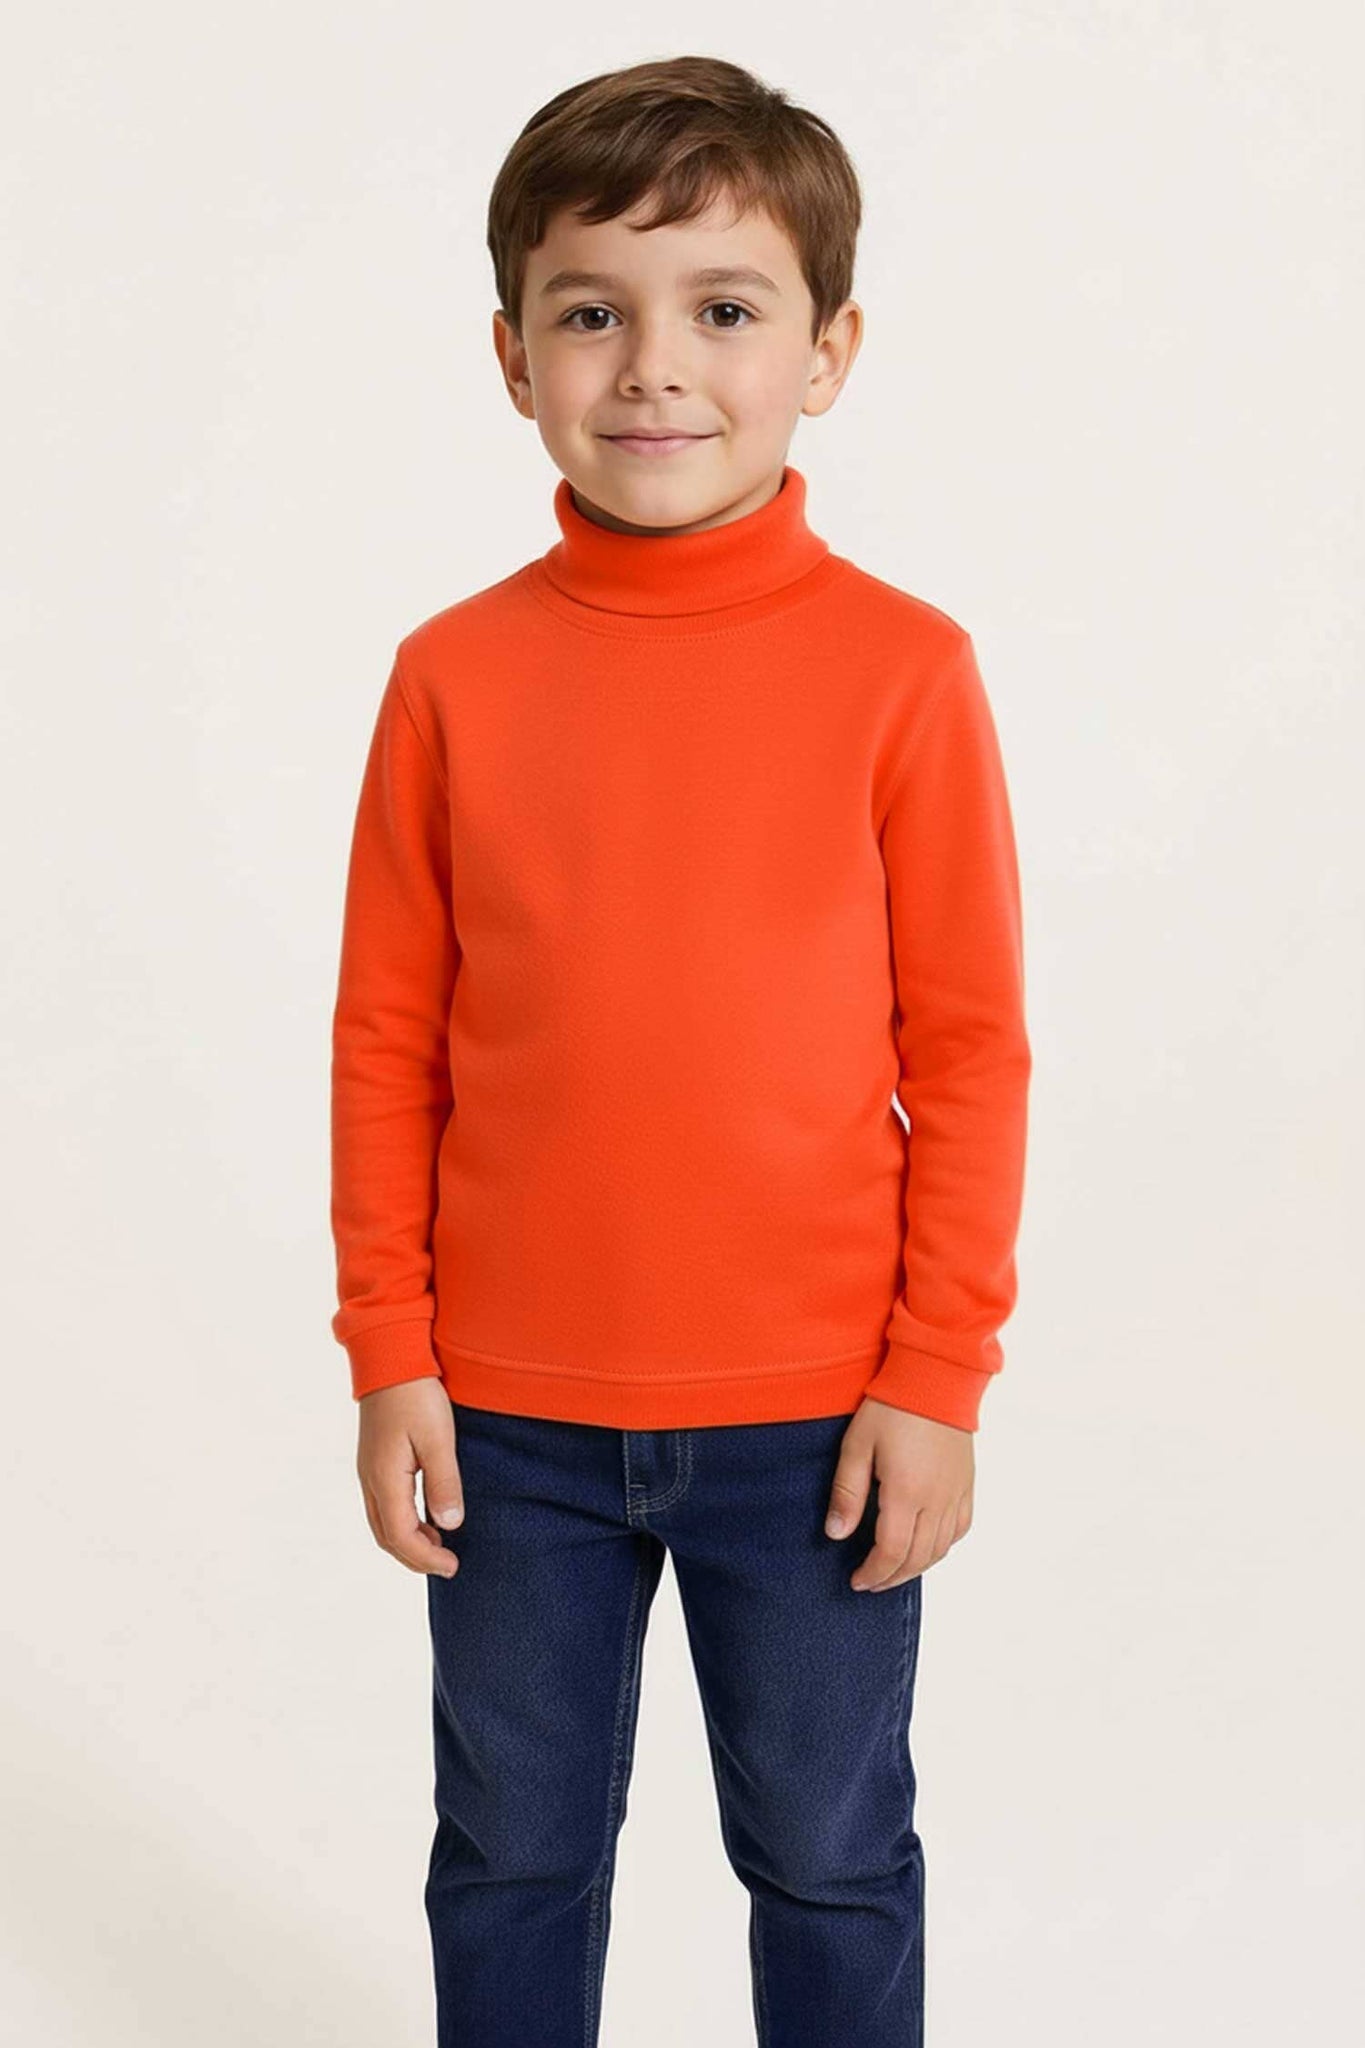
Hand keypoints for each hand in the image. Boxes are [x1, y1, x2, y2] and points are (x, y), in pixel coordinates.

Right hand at [356, 1379, 464, 1577]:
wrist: (390, 1357)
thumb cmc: (416, 1394)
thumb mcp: (439, 1438)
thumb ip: (443, 1483)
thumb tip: (449, 1525)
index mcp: (384, 1478)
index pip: (401, 1537)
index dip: (426, 1558)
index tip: (453, 1566)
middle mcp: (370, 1479)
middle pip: (386, 1536)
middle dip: (415, 1557)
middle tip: (447, 1565)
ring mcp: (369, 1470)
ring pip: (382, 1522)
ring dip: (408, 1541)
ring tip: (439, 1545)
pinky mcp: (374, 1460)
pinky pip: (384, 1504)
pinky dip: (402, 1521)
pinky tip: (425, 1516)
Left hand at [825, 1398, 973, 1590]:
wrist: (935, 1376)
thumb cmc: (892, 1406)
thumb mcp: (857, 1445)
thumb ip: (847, 1492)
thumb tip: (836, 1534)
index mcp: (906, 1493)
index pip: (891, 1552)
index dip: (873, 1573)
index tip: (857, 1581)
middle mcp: (936, 1500)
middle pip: (917, 1558)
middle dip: (891, 1577)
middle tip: (870, 1583)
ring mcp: (956, 1492)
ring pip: (941, 1548)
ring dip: (917, 1567)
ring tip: (894, 1570)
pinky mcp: (967, 1482)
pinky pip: (960, 1528)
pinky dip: (943, 1546)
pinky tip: (928, 1546)